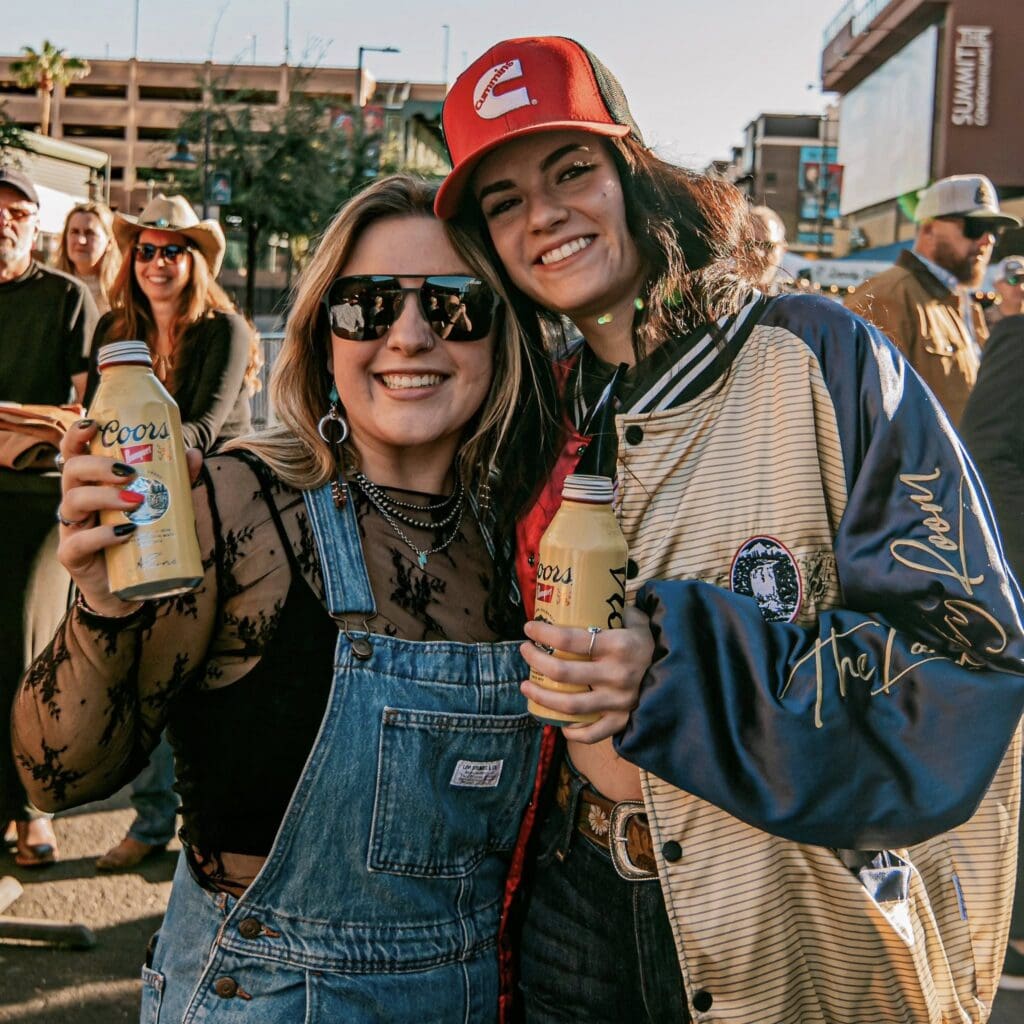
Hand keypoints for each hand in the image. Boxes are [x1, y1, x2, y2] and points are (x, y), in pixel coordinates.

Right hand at [56, 420, 203, 616]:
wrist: (134, 587)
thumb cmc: (143, 538)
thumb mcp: (163, 506)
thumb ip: (176, 481)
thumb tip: (194, 453)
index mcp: (92, 484)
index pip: (75, 452)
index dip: (77, 435)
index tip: (93, 424)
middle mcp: (77, 501)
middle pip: (71, 471)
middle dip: (98, 465)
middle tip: (129, 471)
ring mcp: (72, 528)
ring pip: (73, 501)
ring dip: (105, 496)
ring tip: (135, 501)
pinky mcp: (73, 556)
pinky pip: (78, 542)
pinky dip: (102, 536)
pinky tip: (126, 533)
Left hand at [519, 605, 653, 742]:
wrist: (684, 671)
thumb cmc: (653, 642)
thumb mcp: (638, 620)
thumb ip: (616, 611)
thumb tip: (589, 599)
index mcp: (618, 646)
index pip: (570, 640)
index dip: (543, 634)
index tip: (529, 628)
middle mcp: (617, 675)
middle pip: (563, 673)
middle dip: (536, 661)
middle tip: (525, 651)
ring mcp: (619, 701)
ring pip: (570, 706)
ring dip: (542, 697)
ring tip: (526, 685)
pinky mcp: (623, 721)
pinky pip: (593, 733)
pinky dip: (573, 732)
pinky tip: (558, 723)